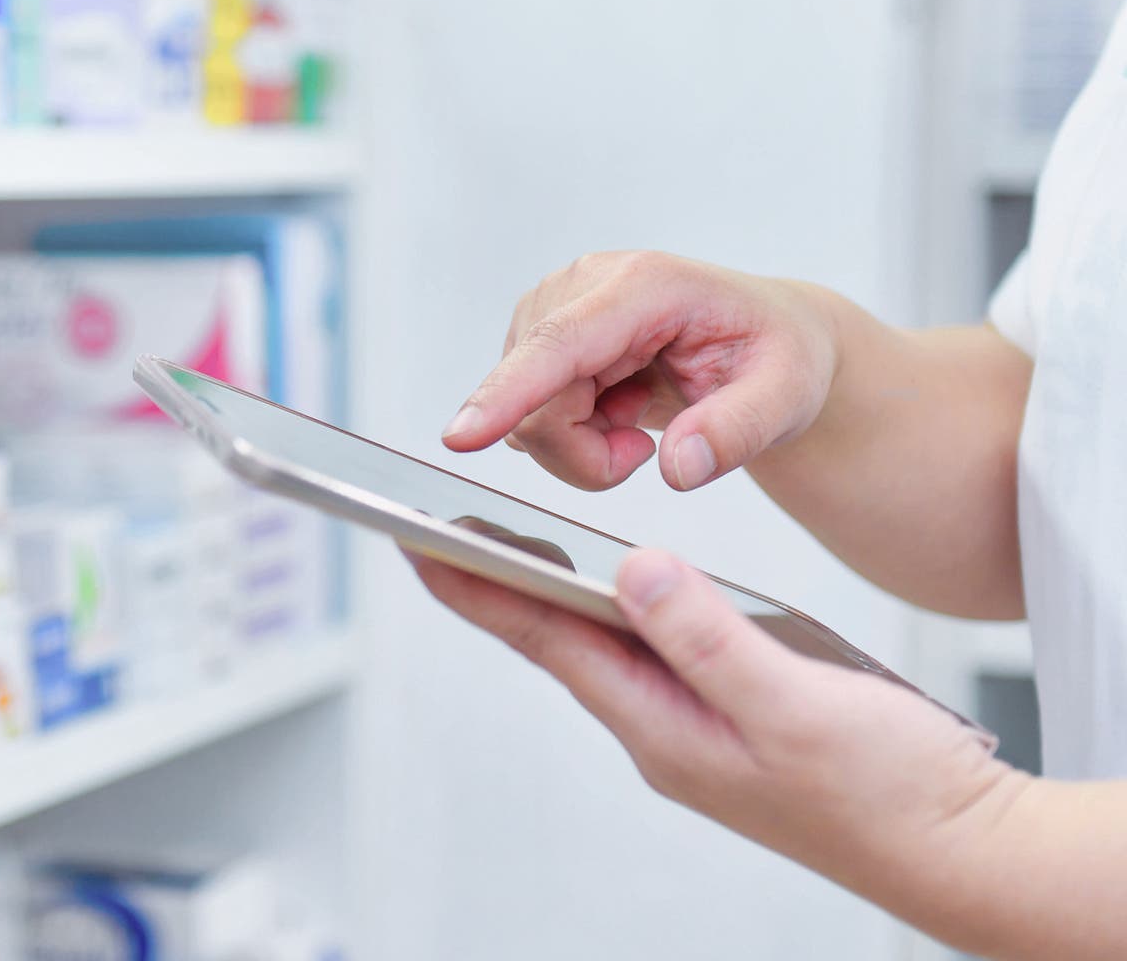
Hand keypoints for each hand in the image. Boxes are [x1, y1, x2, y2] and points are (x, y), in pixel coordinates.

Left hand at [405, 547, 1029, 935]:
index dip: (479, 587)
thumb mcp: (794, 704)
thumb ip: (708, 637)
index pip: (547, 640)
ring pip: (605, 649)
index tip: (417, 543)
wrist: (965, 851)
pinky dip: (620, 615)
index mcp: (663, 727)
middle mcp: (665, 731)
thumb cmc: (891, 792)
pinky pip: (654, 657)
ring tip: (498, 547)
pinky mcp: (732, 723)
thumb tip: (633, 570)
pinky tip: (618, 593)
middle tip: (434, 531)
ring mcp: (696, 731)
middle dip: (496, 585)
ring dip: (553, 597)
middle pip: (561, 642)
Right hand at [442, 252, 840, 490]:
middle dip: (585, 454)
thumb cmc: (777, 354)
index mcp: (645, 286)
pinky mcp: (537, 335)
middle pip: (538, 401)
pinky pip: (526, 415)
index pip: (560, 345)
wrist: (763, 338)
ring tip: (639, 418)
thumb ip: (739, 430)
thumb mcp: (788, 395)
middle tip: (648, 453)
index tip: (460, 437)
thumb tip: (677, 468)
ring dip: (580, 444)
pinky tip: (613, 408)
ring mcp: (551, 308)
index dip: (508, 393)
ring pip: (526, 415)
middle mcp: (583, 285)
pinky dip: (570, 435)